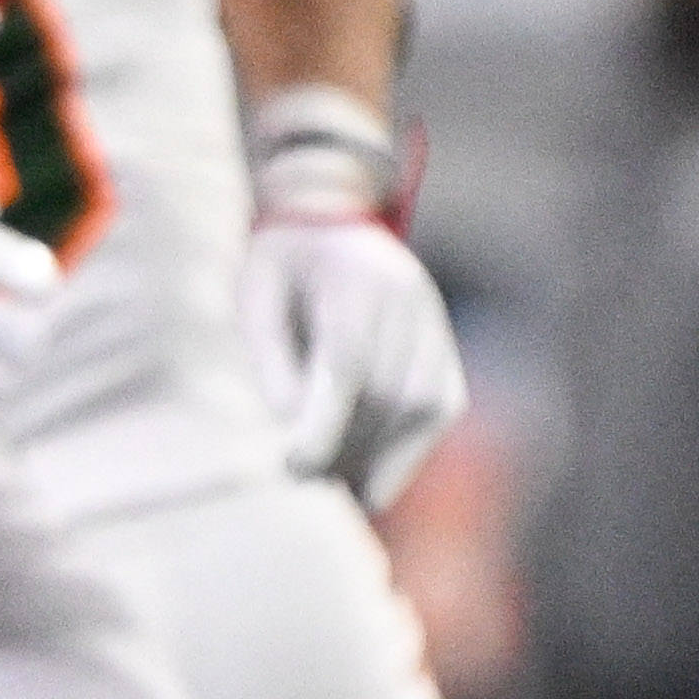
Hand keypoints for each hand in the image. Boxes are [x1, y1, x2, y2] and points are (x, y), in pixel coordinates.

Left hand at [235, 92, 460, 503]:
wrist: (327, 215)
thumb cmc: (278, 264)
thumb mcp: (254, 299)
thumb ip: (273, 361)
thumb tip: (293, 431)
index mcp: (351, 276)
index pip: (347, 361)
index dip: (325, 421)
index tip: (296, 467)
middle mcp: (406, 296)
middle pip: (389, 390)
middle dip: (350, 445)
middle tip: (306, 477)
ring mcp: (433, 317)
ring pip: (426, 403)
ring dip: (386, 454)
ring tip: (341, 483)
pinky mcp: (444, 341)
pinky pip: (444, 402)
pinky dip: (415, 445)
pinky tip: (378, 476)